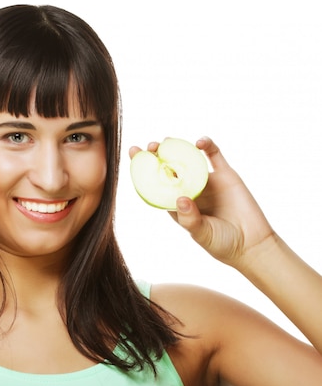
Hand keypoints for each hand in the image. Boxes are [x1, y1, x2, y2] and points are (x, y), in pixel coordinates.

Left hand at [129, 137, 274, 268]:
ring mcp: (207, 182)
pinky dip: (208, 146)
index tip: (134, 154)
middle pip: (170, 170)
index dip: (145, 171)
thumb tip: (180, 198)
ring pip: (189, 160)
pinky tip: (199, 141)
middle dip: (157, 157)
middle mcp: (190, 191)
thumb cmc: (221, 243)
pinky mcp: (225, 176)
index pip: (157, 185)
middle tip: (150, 147)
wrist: (251, 244)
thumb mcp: (201, 233)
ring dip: (177, 149)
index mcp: (178, 206)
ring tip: (165, 141)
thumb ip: (190, 218)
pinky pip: (214, 156)